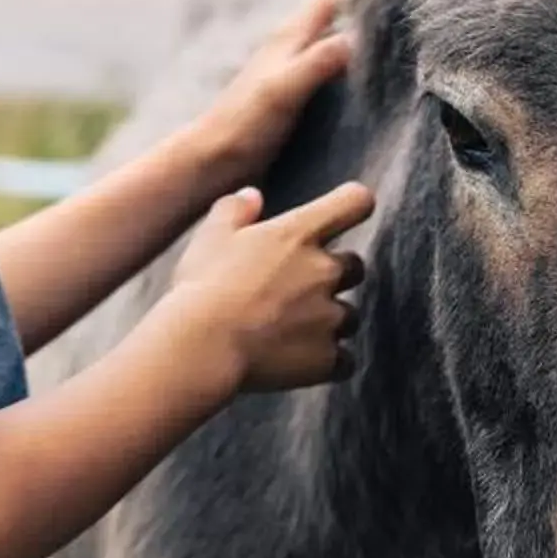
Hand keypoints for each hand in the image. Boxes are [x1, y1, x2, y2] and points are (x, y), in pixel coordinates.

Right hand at [161, 182, 375, 393]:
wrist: (201, 347)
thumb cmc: (202, 288)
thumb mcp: (210, 237)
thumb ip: (235, 210)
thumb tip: (252, 196)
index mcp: (298, 234)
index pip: (354, 202)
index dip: (352, 204)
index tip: (344, 212)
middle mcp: (324, 271)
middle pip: (355, 267)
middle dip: (335, 276)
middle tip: (298, 290)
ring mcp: (329, 317)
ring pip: (349, 316)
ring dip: (329, 321)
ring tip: (289, 331)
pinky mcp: (326, 358)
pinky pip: (344, 361)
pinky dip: (328, 362)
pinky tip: (299, 362)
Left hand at [185, 0, 355, 188]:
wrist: (213, 157)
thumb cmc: (244, 123)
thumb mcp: (283, 90)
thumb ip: (317, 61)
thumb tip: (357, 38)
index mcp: (293, 35)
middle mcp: (295, 43)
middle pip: (336, 4)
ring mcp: (296, 64)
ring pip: (335, 28)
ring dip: (360, 17)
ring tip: (397, 10)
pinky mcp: (298, 88)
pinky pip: (334, 56)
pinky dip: (353, 48)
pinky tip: (368, 60)